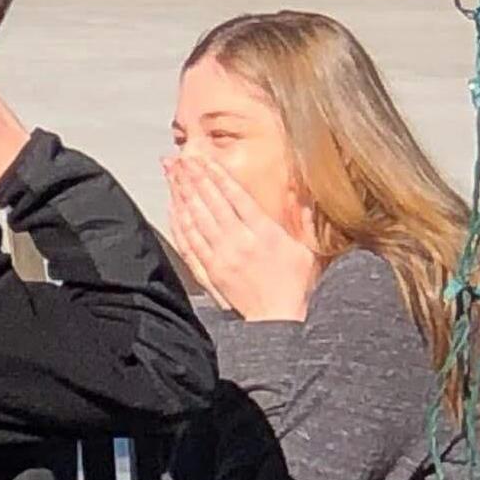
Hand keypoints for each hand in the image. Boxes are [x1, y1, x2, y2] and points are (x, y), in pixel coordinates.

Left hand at [164, 154, 319, 321]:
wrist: (278, 320)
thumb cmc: (296, 287)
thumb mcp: (307, 249)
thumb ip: (302, 219)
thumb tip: (298, 191)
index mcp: (264, 232)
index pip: (235, 195)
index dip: (217, 174)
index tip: (204, 158)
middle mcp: (239, 241)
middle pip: (211, 202)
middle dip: (194, 177)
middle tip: (180, 159)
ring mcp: (222, 257)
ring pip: (197, 219)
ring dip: (183, 194)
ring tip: (172, 174)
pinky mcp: (210, 272)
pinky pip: (190, 243)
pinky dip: (179, 223)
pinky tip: (172, 208)